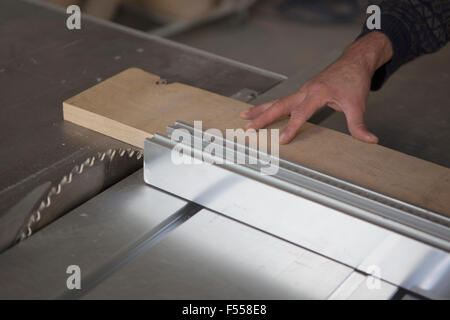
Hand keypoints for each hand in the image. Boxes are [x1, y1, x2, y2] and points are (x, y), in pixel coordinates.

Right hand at [240, 32, 392, 143]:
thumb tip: (369, 140)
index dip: (291, 127)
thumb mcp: (358, 104)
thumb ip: (359, 124)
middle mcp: (306, 90)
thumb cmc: (354, 80)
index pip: (300, 113)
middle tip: (248, 127)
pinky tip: (262, 111)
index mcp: (317, 93)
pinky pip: (283, 100)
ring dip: (261, 110)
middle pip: (280, 105)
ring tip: (244, 116)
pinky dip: (270, 106)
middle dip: (263, 117)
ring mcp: (303, 90)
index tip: (282, 140)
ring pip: (278, 101)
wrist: (354, 61)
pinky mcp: (303, 91)